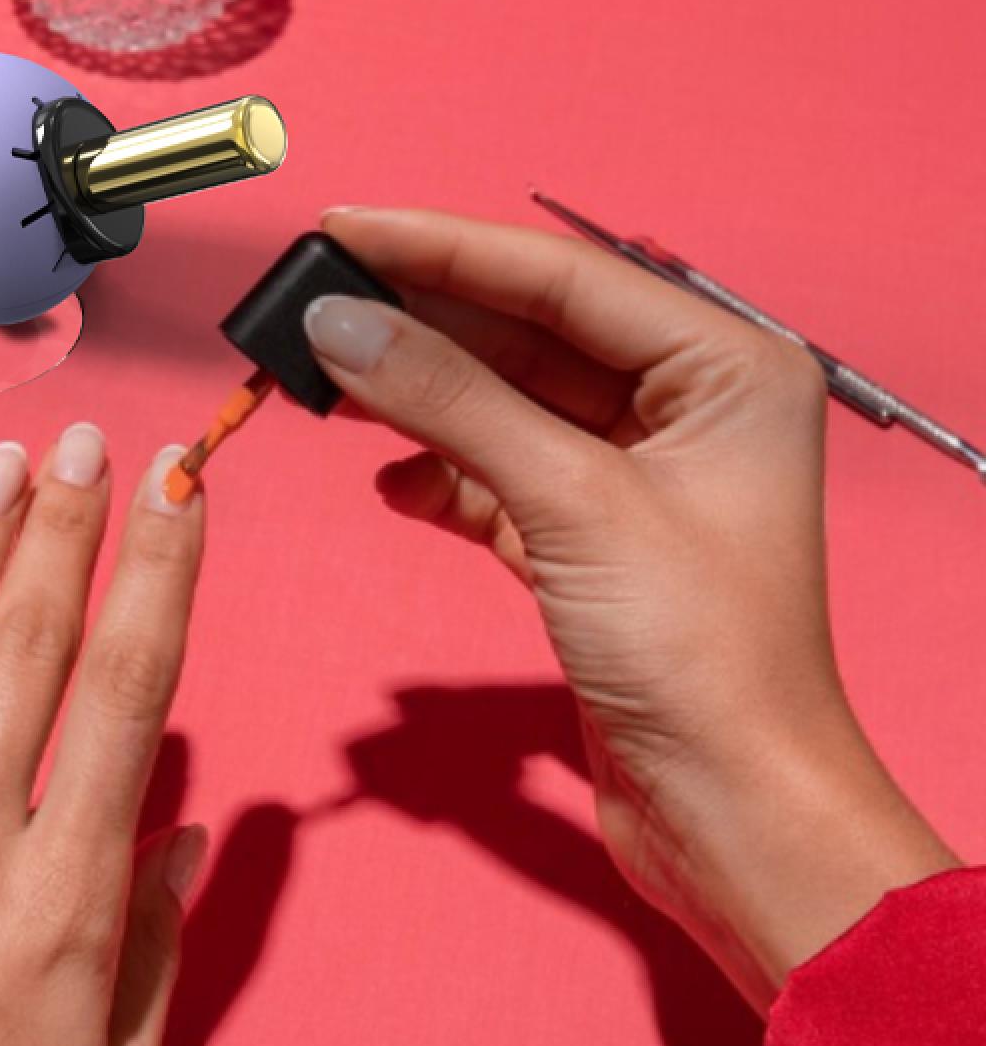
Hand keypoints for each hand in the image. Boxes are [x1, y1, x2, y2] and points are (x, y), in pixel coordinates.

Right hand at [308, 207, 956, 1009]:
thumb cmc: (702, 659)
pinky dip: (442, 475)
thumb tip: (340, 327)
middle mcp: (686, 406)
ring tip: (326, 379)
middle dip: (419, 322)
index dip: (442, 248)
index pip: (560, 276)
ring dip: (417, 397)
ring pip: (504, 404)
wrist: (730, 817)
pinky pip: (498, 475)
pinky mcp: (590, 538)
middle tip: (315, 298)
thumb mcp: (571, 505)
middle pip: (527, 333)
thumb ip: (451, 402)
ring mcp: (636, 474)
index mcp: (725, 368)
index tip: (343, 228)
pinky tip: (392, 480)